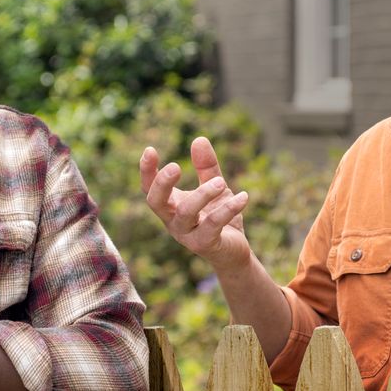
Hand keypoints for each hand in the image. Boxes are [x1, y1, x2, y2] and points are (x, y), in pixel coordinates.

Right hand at [141, 137, 252, 270]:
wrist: (234, 251)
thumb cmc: (219, 217)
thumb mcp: (213, 187)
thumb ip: (206, 166)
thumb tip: (199, 139)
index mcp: (171, 205)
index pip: (149, 188)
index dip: (147, 170)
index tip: (150, 149)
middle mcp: (173, 220)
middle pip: (156, 202)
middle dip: (162, 184)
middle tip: (176, 166)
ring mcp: (187, 234)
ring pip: (185, 212)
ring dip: (202, 194)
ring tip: (220, 181)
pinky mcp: (205, 244)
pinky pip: (213, 225)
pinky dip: (228, 209)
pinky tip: (244, 197)